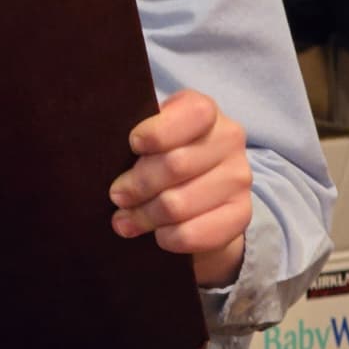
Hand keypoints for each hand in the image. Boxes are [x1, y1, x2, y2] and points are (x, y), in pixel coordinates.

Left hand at [109, 90, 251, 287]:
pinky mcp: (241, 215)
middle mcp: (229, 139)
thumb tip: (107, 158)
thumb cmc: (160, 156)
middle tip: (116, 195)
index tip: (133, 145)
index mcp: (205, 111)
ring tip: (125, 220)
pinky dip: (167, 237)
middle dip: (137, 184)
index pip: (193, 113)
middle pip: (176, 164)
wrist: (199, 197)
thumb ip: (137, 140)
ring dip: (144, 215)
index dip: (158, 132)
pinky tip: (156, 235)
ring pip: (179, 203)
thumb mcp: (149, 138)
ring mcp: (239, 177)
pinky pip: (194, 233)